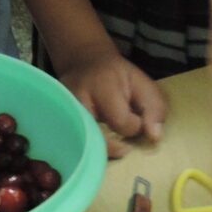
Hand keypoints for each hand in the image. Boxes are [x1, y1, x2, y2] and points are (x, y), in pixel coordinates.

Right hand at [57, 40, 168, 157]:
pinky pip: (74, 143)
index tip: (136, 120)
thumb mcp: (142, 84)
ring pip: (83, 145)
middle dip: (115, 147)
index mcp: (102, 86)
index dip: (134, 126)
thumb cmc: (117, 76)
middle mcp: (77, 99)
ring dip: (99, 150)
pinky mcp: (57, 120)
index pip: (121, 121)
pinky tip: (96, 145)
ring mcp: (63, 111)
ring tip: (111, 146)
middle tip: (124, 146)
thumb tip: (154, 137)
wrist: (84, 62)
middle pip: (97, 139)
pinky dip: (87, 148)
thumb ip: (154, 109)